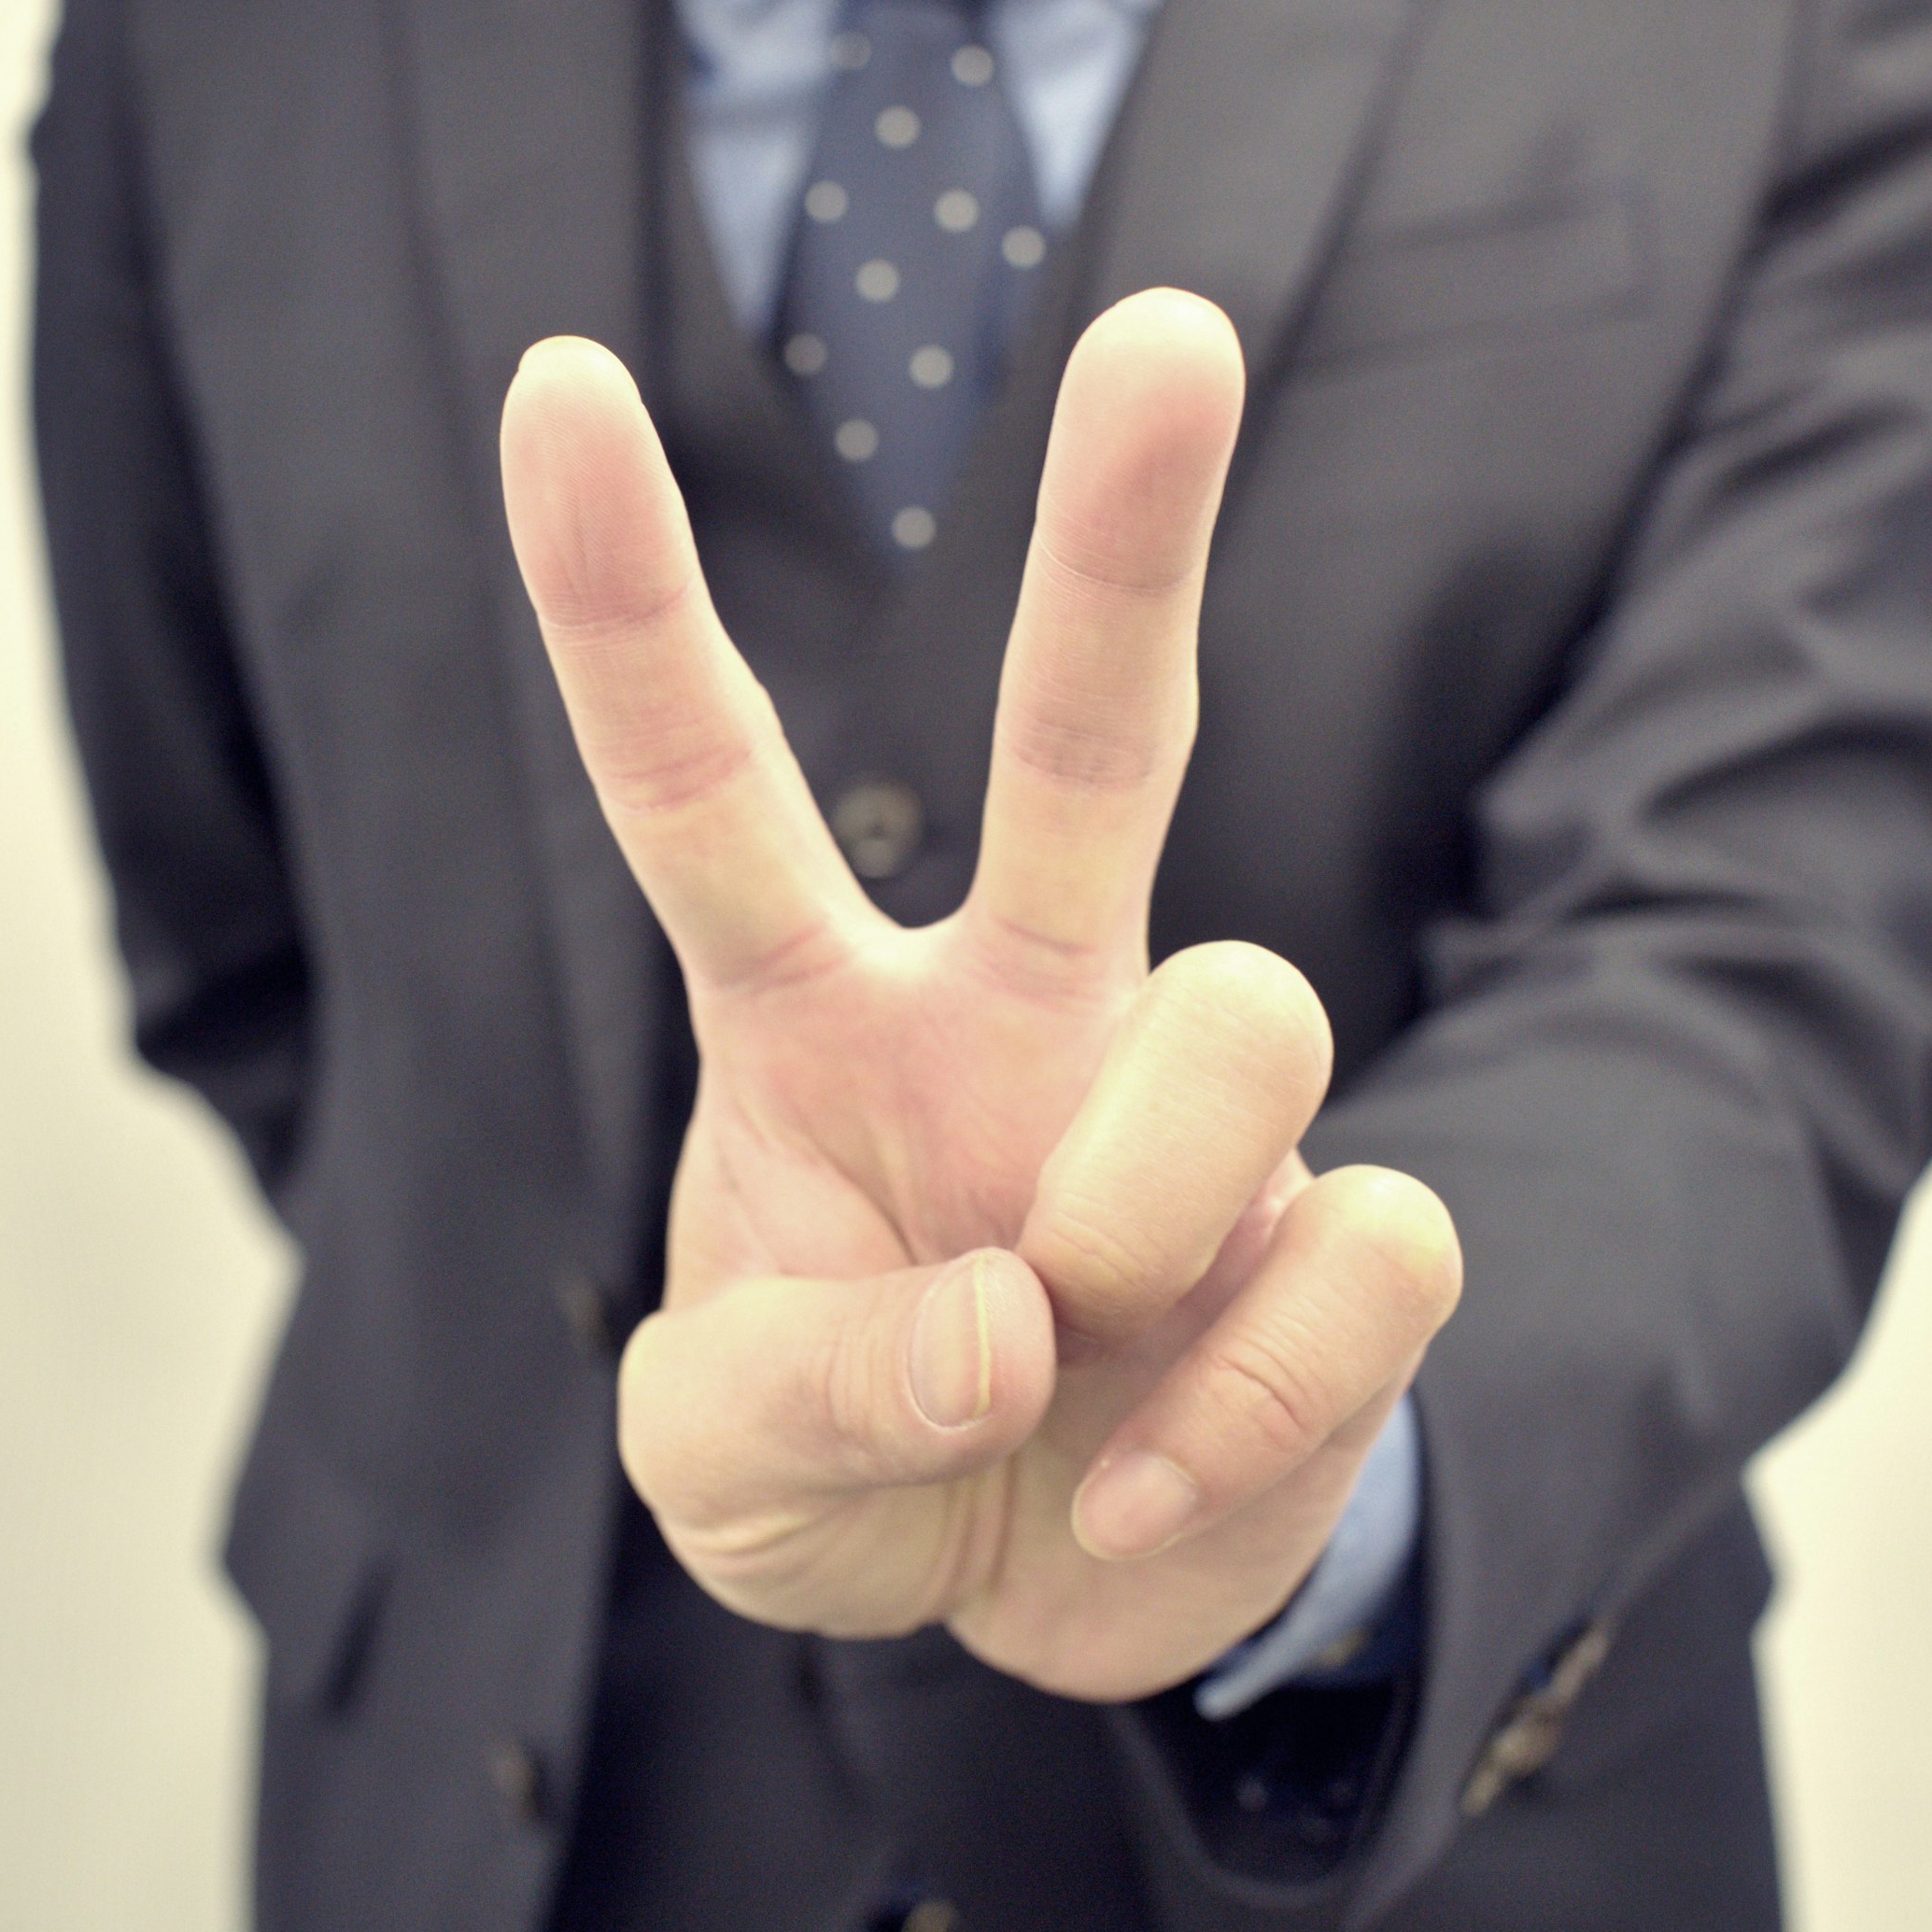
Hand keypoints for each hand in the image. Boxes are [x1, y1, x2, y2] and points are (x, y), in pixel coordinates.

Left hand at [498, 288, 1461, 1704]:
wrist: (1052, 1597)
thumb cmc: (857, 1463)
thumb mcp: (718, 1472)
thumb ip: (787, 1396)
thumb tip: (1007, 1326)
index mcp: (816, 1017)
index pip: (705, 784)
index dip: (622, 596)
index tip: (556, 378)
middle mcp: (1024, 1004)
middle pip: (1083, 730)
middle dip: (1123, 535)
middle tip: (1168, 333)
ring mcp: (1197, 1107)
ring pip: (1250, 1013)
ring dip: (1140, 1221)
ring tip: (1064, 1361)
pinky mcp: (1352, 1234)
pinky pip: (1375, 1245)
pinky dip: (1244, 1407)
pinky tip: (1145, 1479)